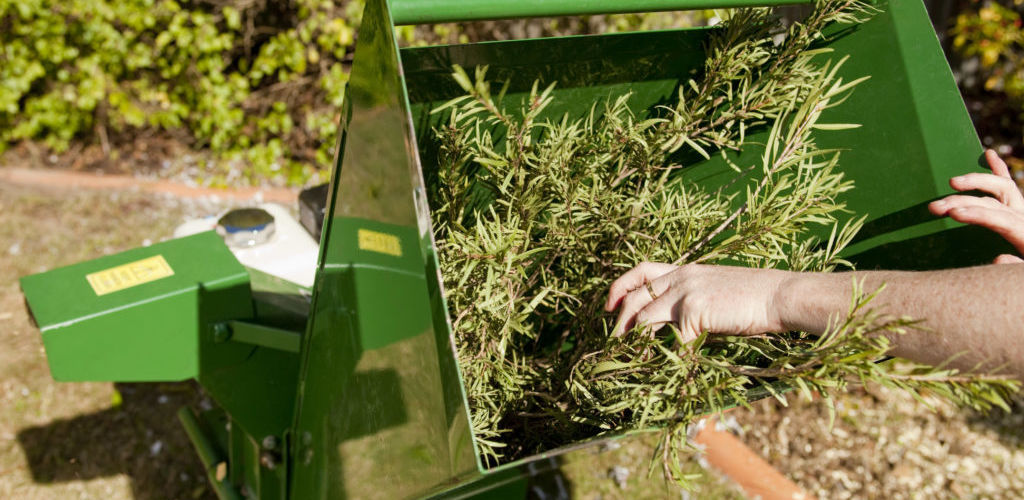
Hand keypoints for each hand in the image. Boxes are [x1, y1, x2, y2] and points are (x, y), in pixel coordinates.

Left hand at [604, 262, 791, 342]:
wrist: (779, 295)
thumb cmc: (755, 297)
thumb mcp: (717, 289)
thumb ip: (694, 299)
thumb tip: (675, 322)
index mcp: (684, 270)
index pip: (641, 270)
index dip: (620, 286)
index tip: (608, 305)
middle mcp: (680, 277)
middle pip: (634, 297)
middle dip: (619, 322)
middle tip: (613, 343)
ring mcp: (686, 292)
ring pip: (644, 317)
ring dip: (633, 342)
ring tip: (630, 360)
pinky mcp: (695, 310)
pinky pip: (675, 340)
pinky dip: (672, 358)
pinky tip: (674, 370)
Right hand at [929, 149, 1023, 263]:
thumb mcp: (1023, 277)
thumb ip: (1014, 268)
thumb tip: (998, 257)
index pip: (999, 219)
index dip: (976, 214)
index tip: (953, 213)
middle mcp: (1023, 218)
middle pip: (992, 202)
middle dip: (963, 201)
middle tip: (935, 207)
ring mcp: (1021, 212)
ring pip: (1000, 188)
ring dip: (975, 181)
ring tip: (951, 182)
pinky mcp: (1019, 211)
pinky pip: (1009, 185)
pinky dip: (999, 169)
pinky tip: (988, 154)